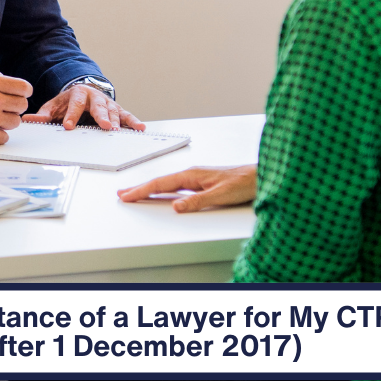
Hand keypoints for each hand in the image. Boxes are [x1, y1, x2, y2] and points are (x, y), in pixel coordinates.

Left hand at [24, 84, 144, 131]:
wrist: (83, 92)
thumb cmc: (68, 102)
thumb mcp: (54, 106)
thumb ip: (43, 114)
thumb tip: (27, 119)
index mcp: (78, 94)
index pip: (75, 104)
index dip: (72, 115)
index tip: (68, 126)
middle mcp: (95, 96)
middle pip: (98, 106)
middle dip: (101, 116)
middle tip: (104, 126)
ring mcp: (107, 102)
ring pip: (113, 110)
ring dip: (117, 120)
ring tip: (119, 131)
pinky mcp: (116, 109)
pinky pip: (126, 115)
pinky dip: (134, 121)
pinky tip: (140, 128)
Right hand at [117, 165, 256, 211]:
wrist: (259, 177)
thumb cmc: (244, 183)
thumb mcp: (220, 196)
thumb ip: (197, 202)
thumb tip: (175, 207)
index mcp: (192, 175)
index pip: (160, 184)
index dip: (142, 191)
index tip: (127, 196)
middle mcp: (191, 174)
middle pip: (159, 182)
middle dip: (139, 188)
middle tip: (122, 194)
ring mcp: (196, 177)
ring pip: (166, 183)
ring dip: (149, 188)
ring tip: (135, 193)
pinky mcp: (201, 182)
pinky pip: (175, 185)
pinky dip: (162, 189)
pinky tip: (161, 192)